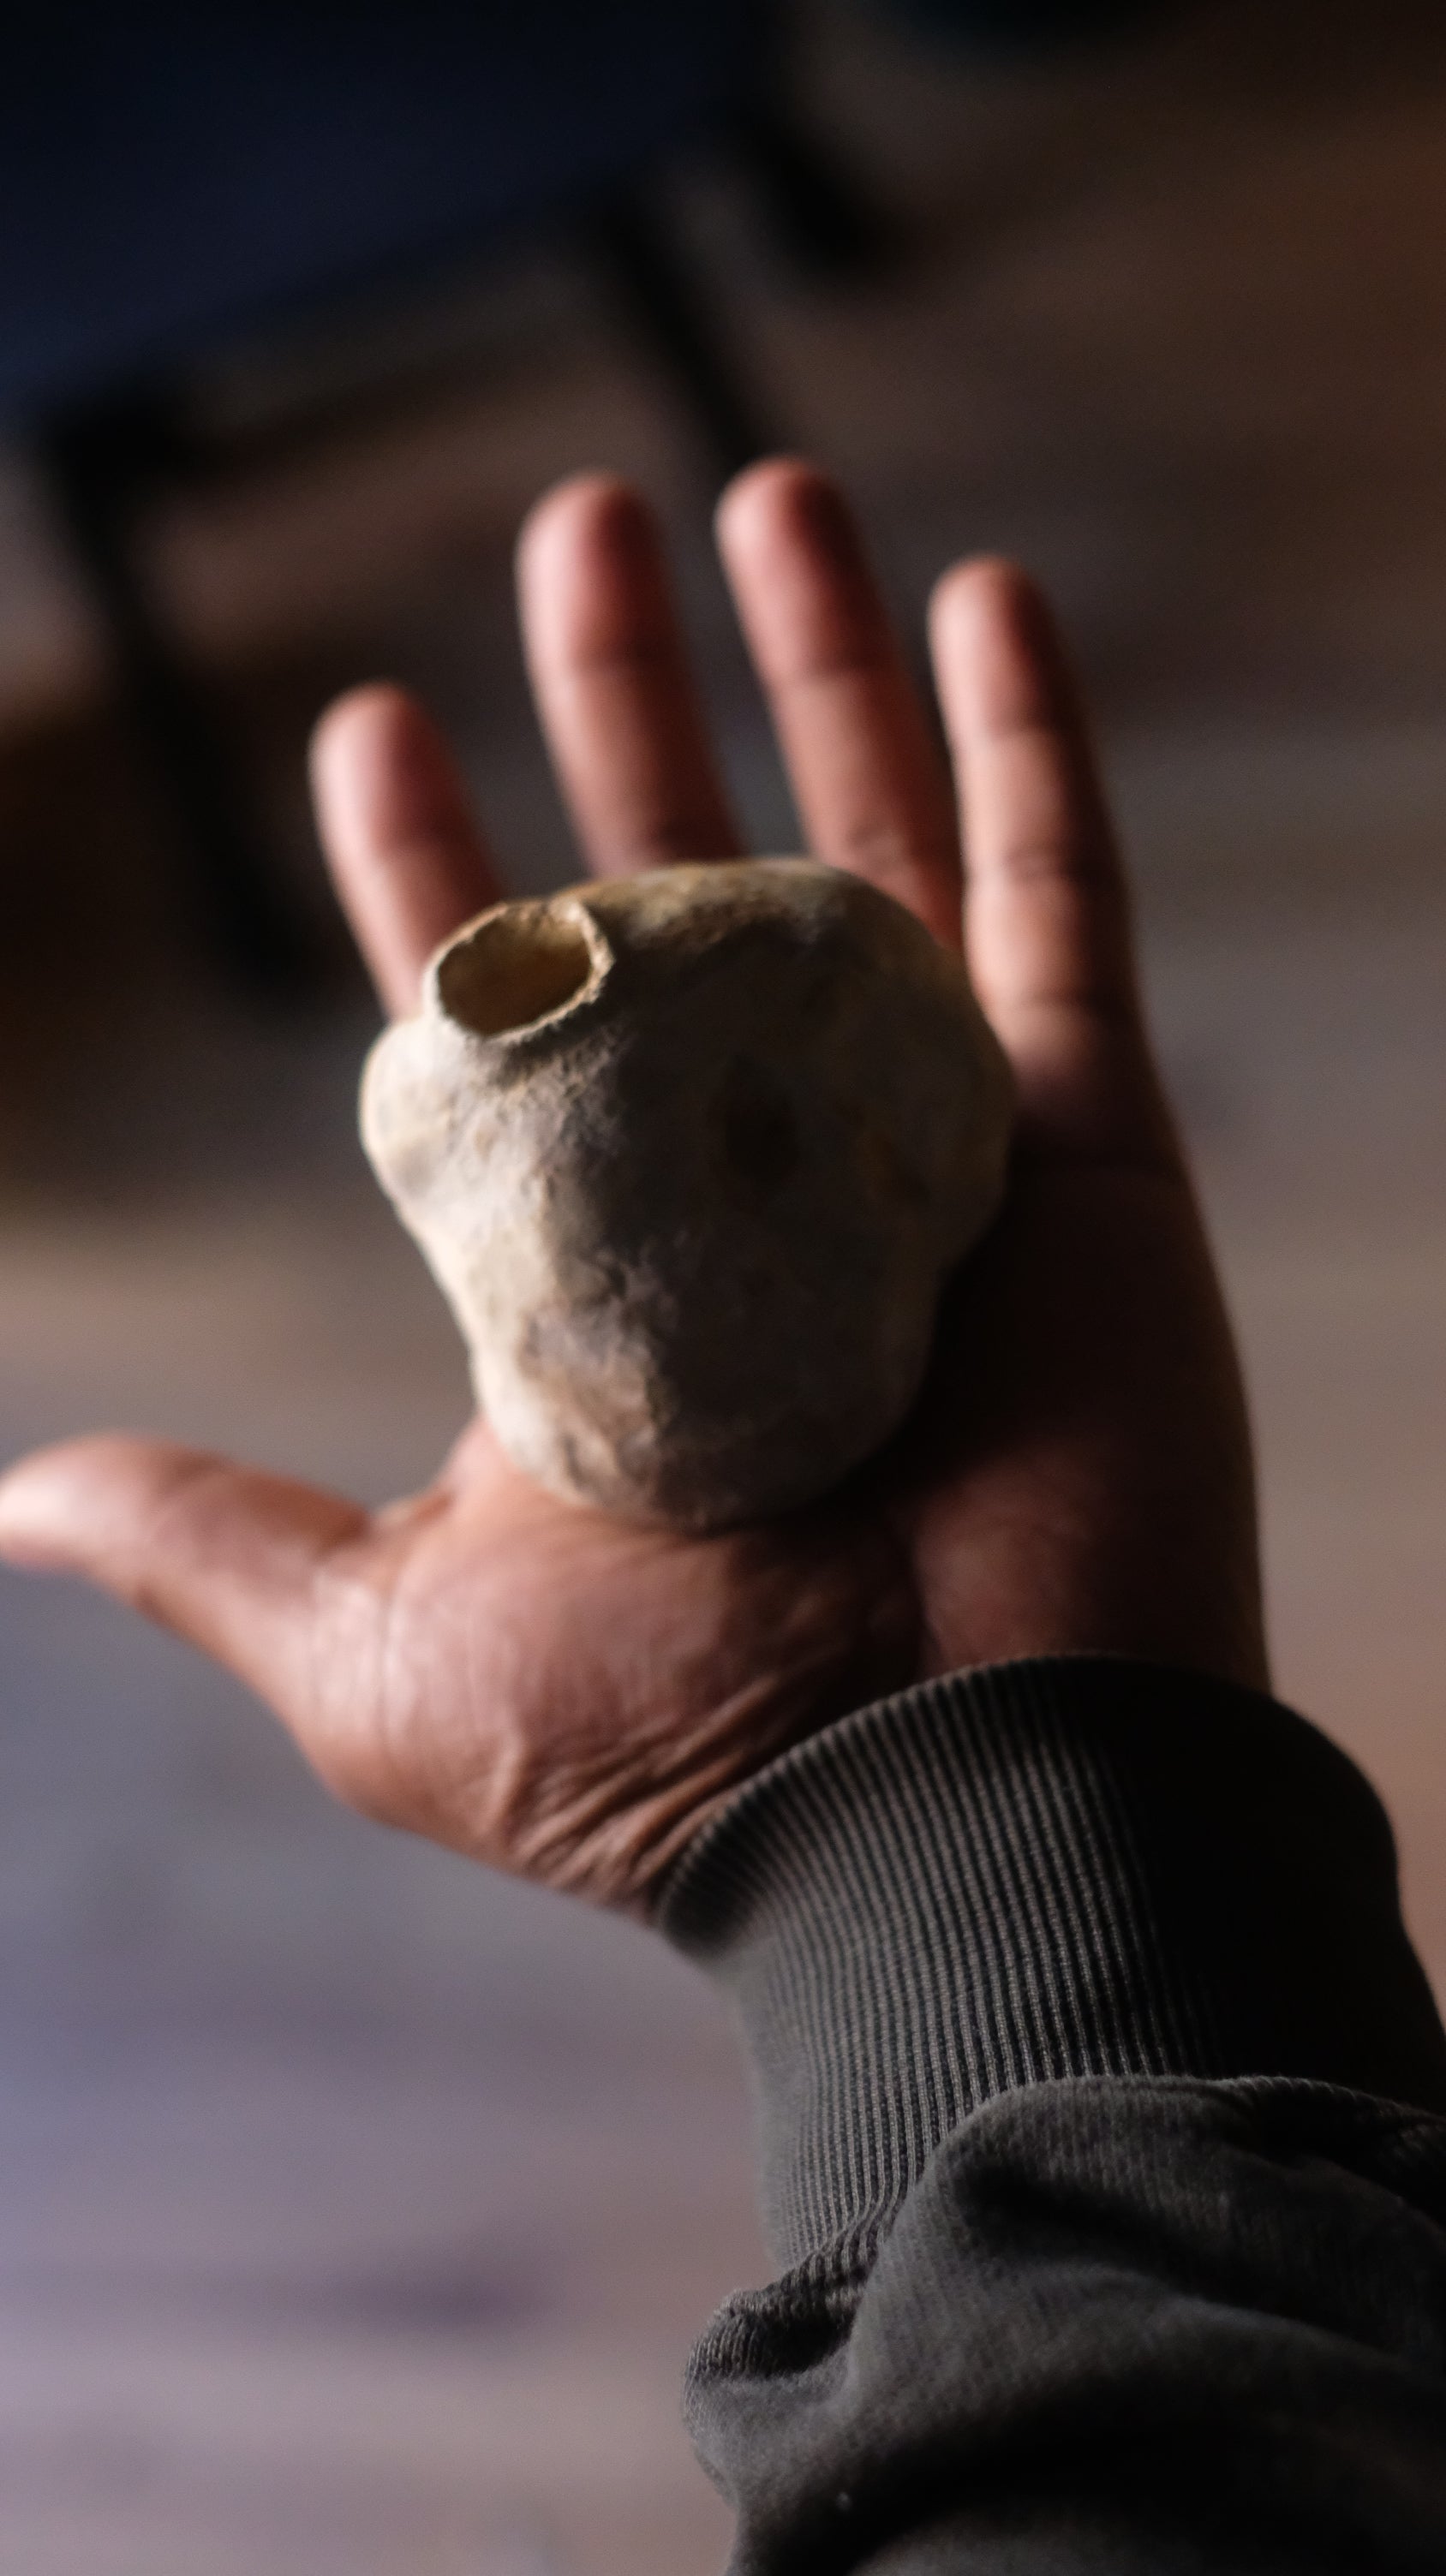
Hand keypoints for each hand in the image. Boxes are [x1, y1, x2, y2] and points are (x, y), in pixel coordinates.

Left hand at [0, 464, 1266, 1912]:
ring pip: (867, 846)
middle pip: (680, 881)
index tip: (373, 730)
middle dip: (620, 701)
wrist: (937, 1813)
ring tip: (758, 487)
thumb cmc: (662, 1755)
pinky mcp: (1079, 1142)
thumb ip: (208, 1543)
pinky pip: (1057, 903)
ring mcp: (922, 1138)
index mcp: (594, 1262)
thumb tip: (14, 1500)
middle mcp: (755, 1171)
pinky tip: (982, 592)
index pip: (498, 1014)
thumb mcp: (374, 1649)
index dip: (436, 869)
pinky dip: (1029, 747)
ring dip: (815, 660)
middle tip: (571, 535)